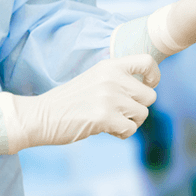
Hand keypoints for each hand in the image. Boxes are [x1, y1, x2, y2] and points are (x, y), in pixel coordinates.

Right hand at [1, 54, 159, 153]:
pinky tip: (107, 130)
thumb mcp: (95, 79)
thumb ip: (118, 79)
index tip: (146, 87)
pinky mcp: (104, 117)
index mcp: (110, 66)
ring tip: (112, 122)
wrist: (41, 116)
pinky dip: (122, 134)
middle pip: (150, 96)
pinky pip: (130, 129)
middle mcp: (112, 78)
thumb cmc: (70, 101)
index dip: (154, 77)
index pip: (147, 62)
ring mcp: (109, 97)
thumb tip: (146, 89)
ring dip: (131, 122)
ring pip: (142, 114)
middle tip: (123, 114)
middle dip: (139, 108)